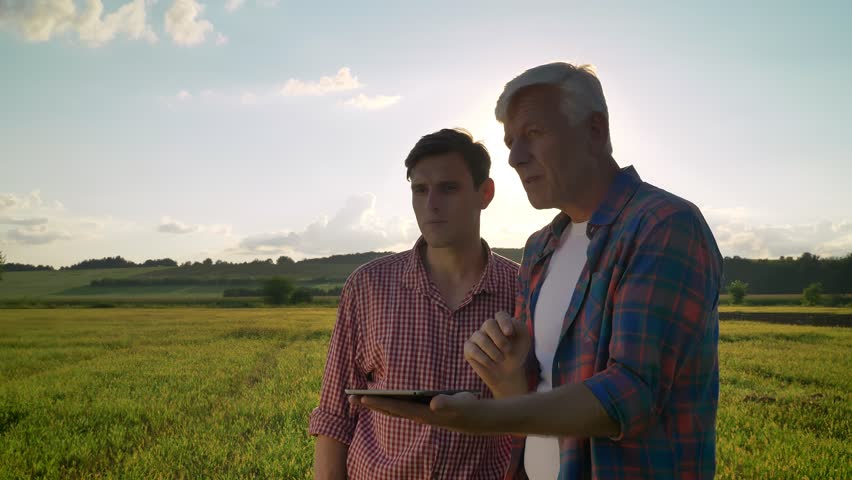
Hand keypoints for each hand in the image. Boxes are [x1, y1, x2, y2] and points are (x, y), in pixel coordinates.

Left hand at [349, 392, 501, 433]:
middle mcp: (419, 416)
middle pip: (390, 410)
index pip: (396, 407)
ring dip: (377, 404)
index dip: (379, 402)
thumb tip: (433, 402)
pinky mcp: (423, 413)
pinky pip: (401, 409)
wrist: (479, 420)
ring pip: (394, 410)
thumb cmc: (469, 409)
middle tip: (350, 397)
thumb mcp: (461, 403)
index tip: (362, 397)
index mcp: (424, 414)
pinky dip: (389, 404)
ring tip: (361, 398)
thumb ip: (447, 403)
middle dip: (371, 404)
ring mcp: (420, 415)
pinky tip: (383, 400)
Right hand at [463, 311, 530, 397]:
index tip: (509, 333)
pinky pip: (472, 350)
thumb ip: (520, 327)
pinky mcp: (468, 349)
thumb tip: (508, 324)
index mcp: (501, 322)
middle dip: (500, 339)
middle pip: (488, 324)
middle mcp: (488, 327)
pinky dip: (484, 359)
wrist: (508, 373)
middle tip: (508, 350)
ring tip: (501, 359)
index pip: (500, 315)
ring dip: (494, 352)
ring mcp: (477, 337)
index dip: (504, 322)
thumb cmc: (516, 354)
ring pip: (481, 338)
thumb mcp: (524, 340)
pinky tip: (491, 364)